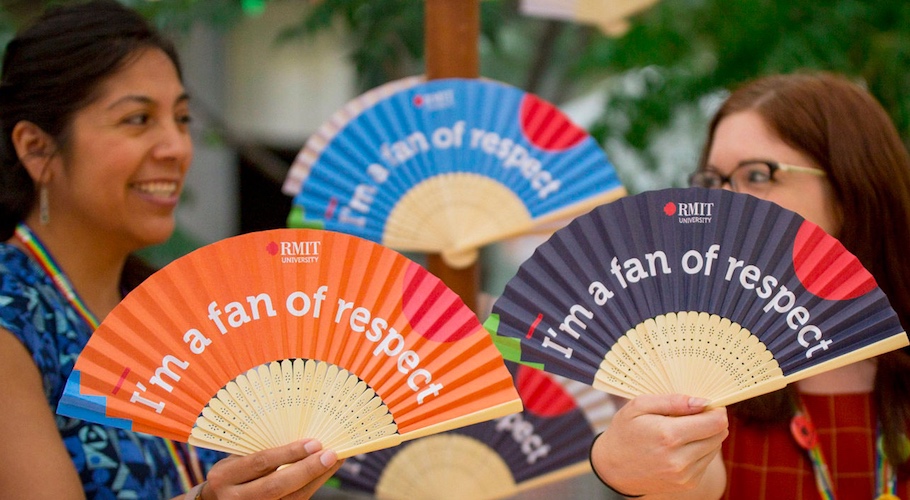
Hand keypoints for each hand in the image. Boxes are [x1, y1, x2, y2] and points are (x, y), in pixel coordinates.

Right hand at [201, 440, 343, 498]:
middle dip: (306, 469)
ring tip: (334, 461)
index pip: (260, 463)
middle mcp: (235, 498)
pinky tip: (323, 473)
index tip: (314, 443)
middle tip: (330, 454)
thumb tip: (301, 432)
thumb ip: (259, 449)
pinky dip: (312, 487)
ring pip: (290, 498)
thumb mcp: (235, 459)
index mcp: (224, 477)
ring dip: (316, 479)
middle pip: (276, 486)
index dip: (289, 453)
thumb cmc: (232, 473)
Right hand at [591, 394, 727, 497]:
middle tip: (693, 415)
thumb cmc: (625, 431)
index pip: (715, 422)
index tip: (706, 404)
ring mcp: (685, 475)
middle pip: (720, 434)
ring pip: (715, 447)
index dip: (716, 409)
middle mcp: (680, 459)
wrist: (613, 468)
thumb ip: (672, 401)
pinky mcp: (687, 483)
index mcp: (668, 435)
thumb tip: (702, 402)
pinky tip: (680, 446)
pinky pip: (706, 460)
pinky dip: (699, 449)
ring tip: (682, 431)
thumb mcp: (639, 406)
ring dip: (706, 435)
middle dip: (711, 420)